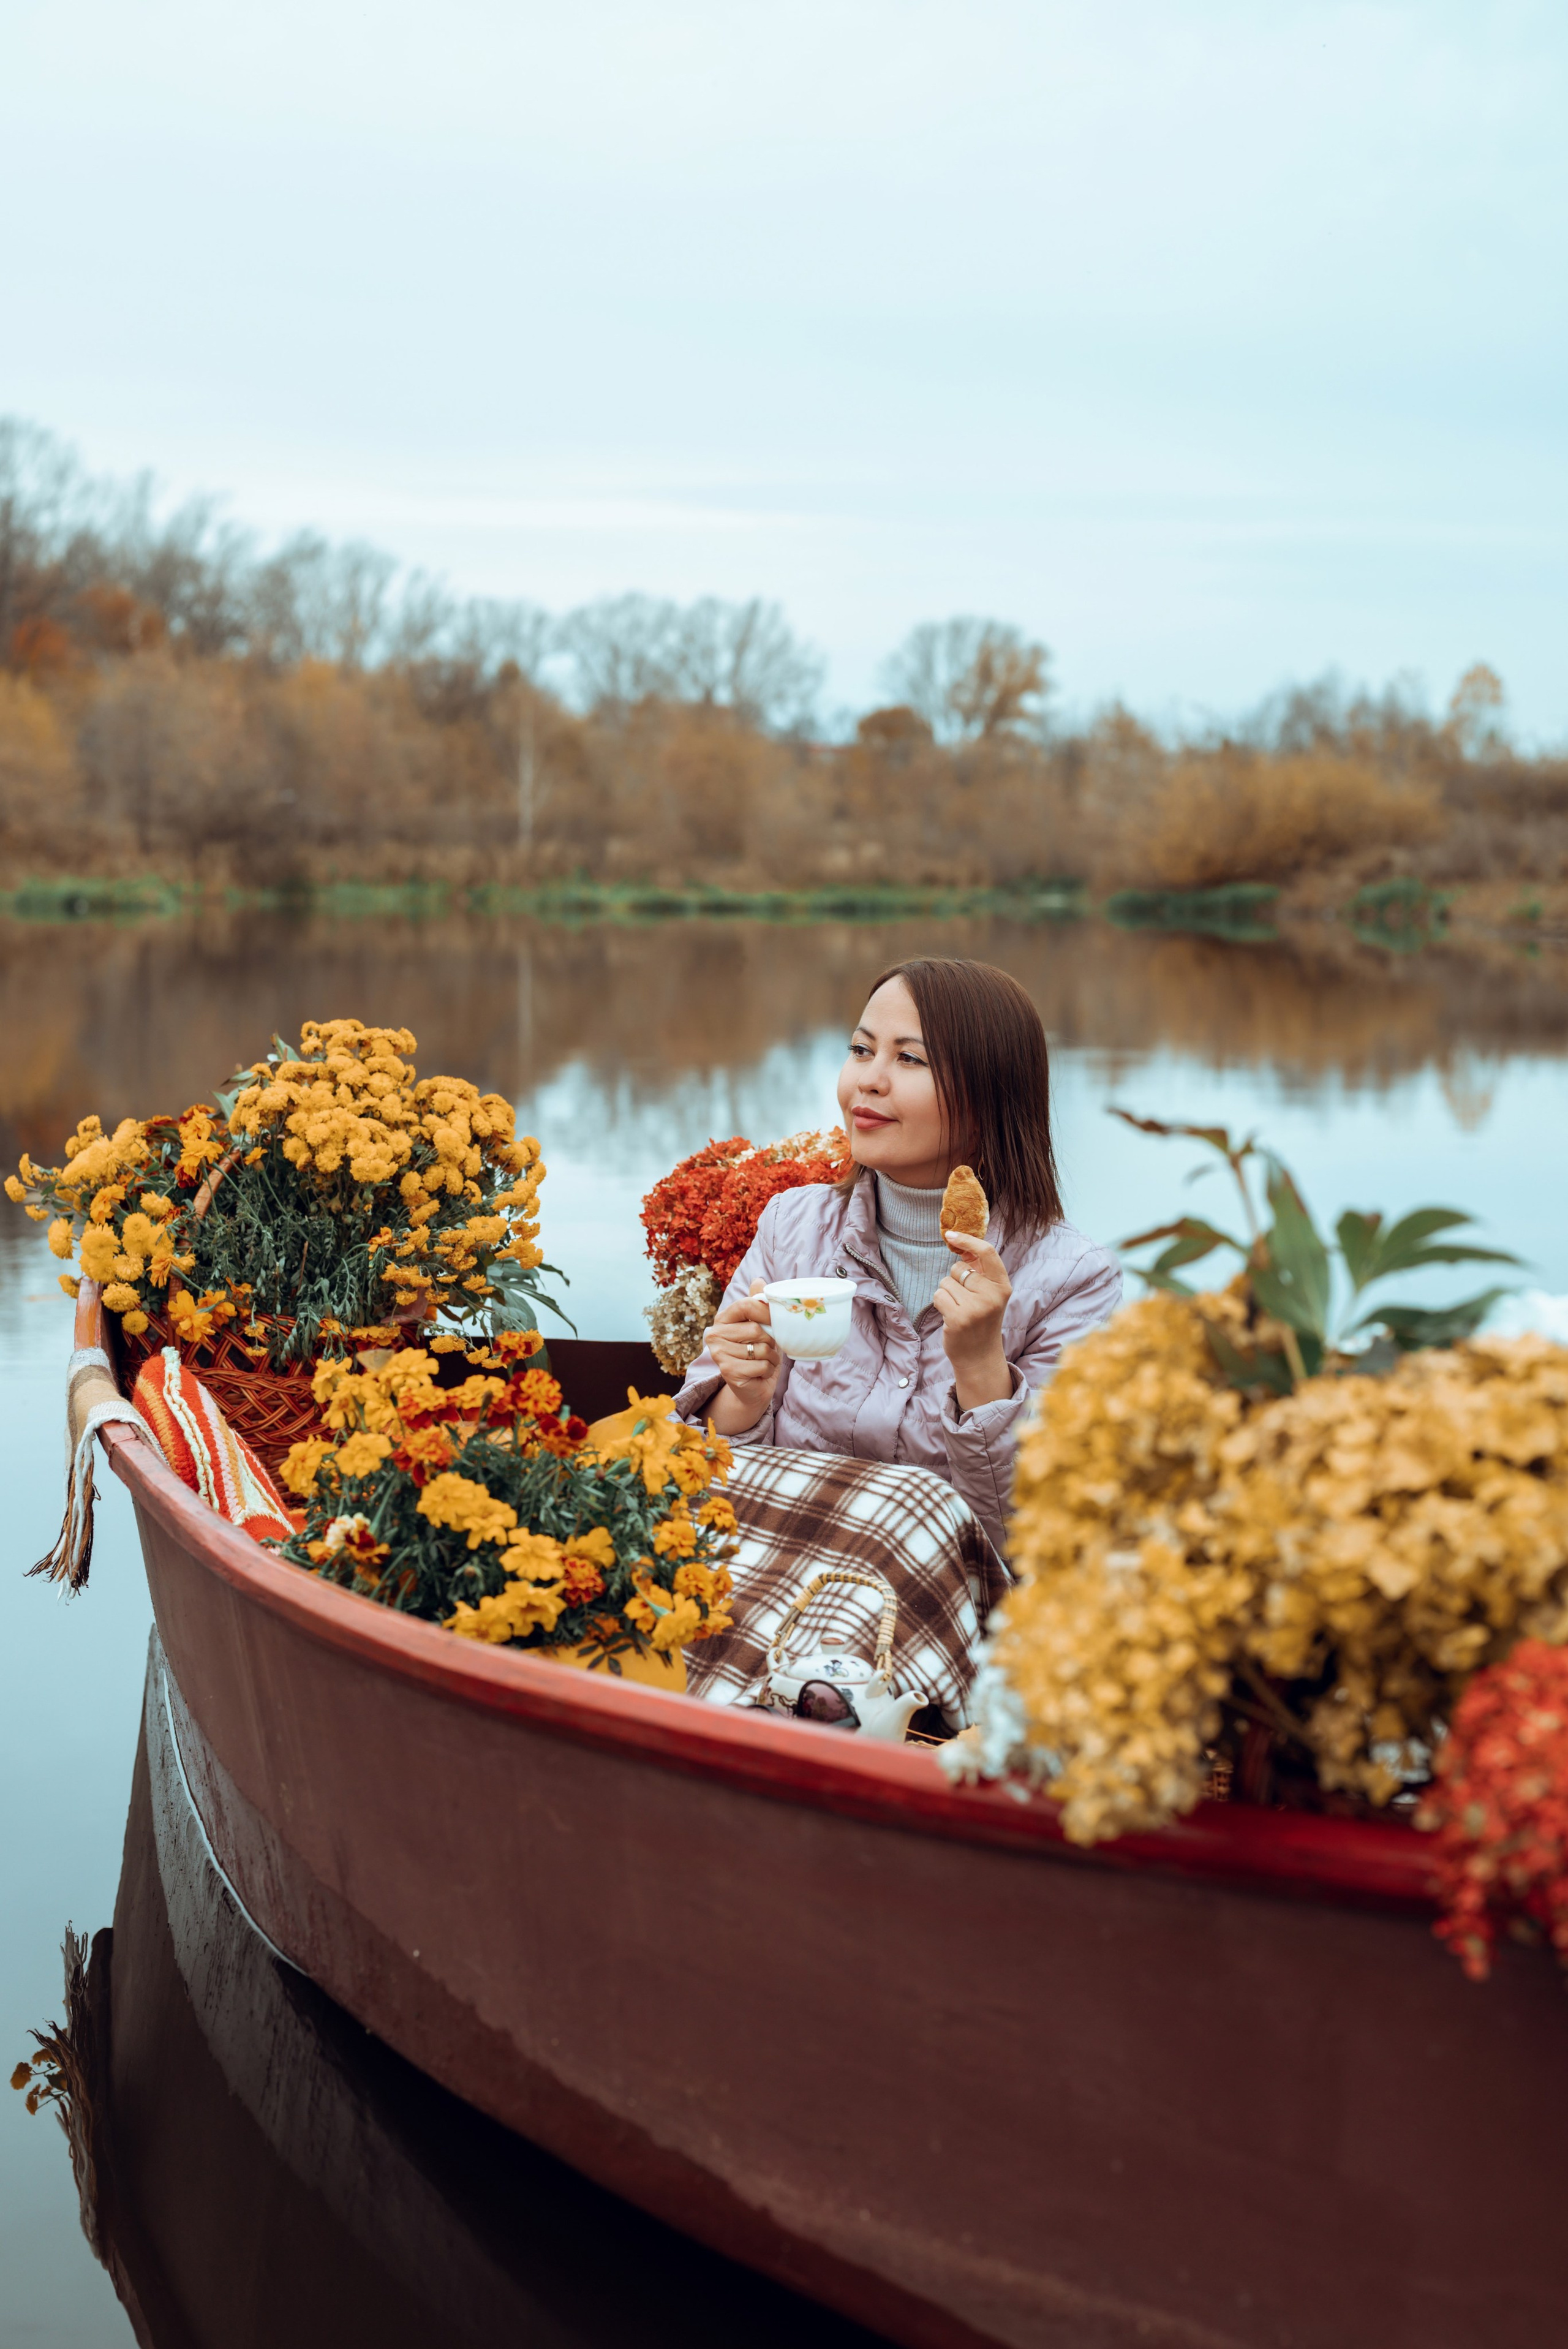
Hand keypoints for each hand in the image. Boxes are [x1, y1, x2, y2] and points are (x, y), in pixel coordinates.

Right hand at [702, 1281, 783, 1432]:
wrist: (752, 1388)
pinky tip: (760, 1374)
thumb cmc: (758, 1354)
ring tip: (763, 1362)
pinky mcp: (727, 1371)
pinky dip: (767, 1370)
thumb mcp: (760, 1327)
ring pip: (760, 1348)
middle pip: (756, 1329)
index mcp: (722, 1319)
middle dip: (770, 1341)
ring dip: (771, 1358)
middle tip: (766, 1349)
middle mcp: (715, 1334)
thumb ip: (757, 1304)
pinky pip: (761, 1365)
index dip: (765, 1311)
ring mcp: (719, 1353)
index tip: (774, 1320)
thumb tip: (758, 1279)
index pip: (745, 1305)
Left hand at [932, 1232, 1013, 1412]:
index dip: (968, 1240)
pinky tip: (950, 1317)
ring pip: (946, 1281)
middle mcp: (992, 1295)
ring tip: (959, 1310)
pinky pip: (938, 1295)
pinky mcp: (958, 1318)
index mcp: (1003, 1286)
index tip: (951, 1235)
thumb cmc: (981, 1320)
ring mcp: (976, 1308)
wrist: (980, 1357)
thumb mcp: (989, 1294)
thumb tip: (960, 1243)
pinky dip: (940, 1304)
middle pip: (959, 1268)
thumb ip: (979, 1271)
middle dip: (955, 1279)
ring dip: (947, 1293)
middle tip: (965, 1300)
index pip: (987, 1252)